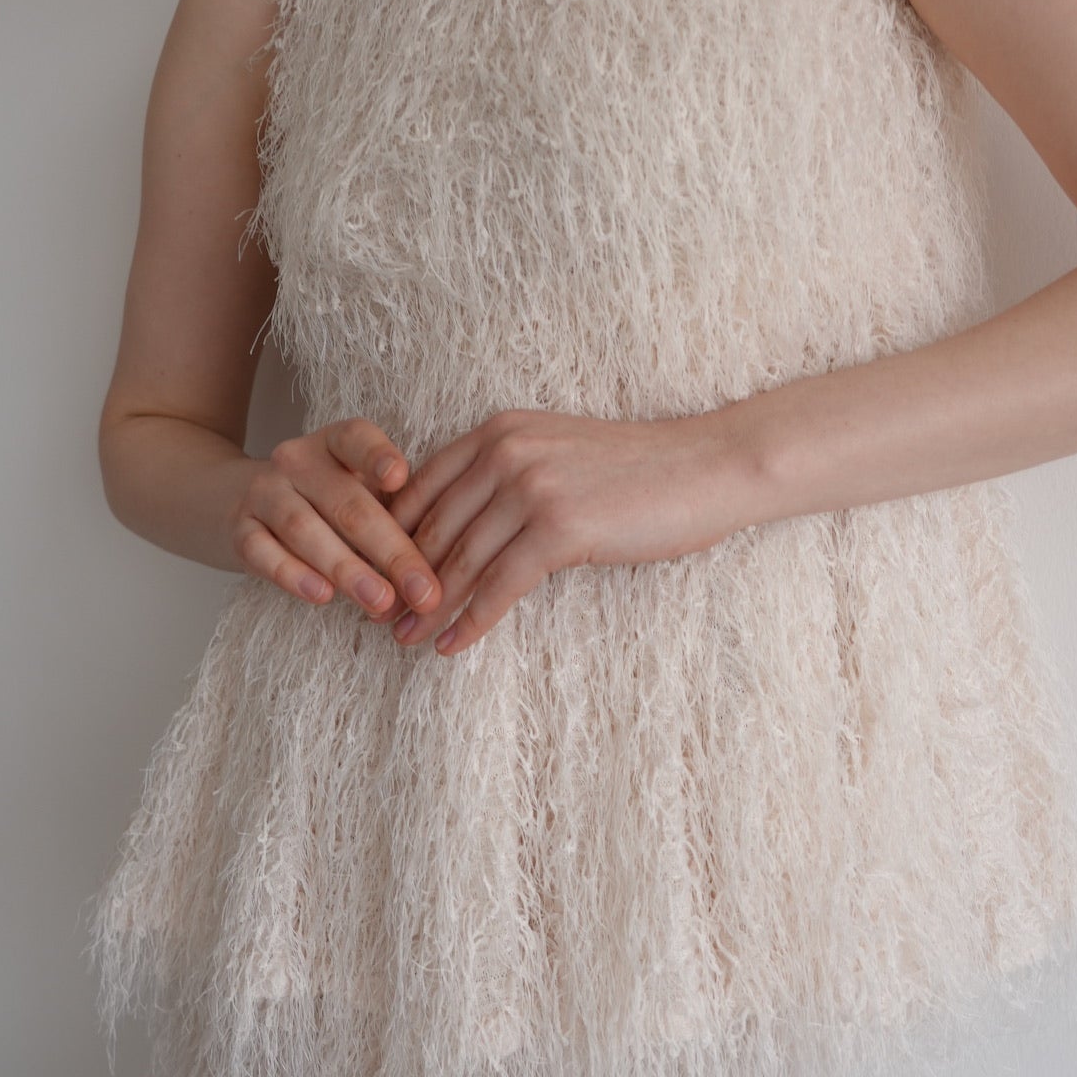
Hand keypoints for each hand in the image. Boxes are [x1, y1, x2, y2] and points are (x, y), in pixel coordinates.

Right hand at [229, 417, 444, 625]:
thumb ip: (392, 514)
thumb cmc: (323, 500)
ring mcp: (263, 493)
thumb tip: (434, 572)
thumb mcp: (356, 490)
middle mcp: (297, 460)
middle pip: (346, 503)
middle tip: (423, 590)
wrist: (236, 499)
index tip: (400, 477)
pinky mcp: (239, 529)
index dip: (377, 456)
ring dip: (348, 569)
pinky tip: (322, 596)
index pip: (356, 439)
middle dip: (390, 551)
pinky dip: (293, 575)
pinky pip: (263, 553)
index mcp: (335, 443)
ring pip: (305, 529)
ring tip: (382, 602)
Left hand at [380, 406, 742, 657]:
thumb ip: (505, 474)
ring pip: (459, 561)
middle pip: (431, 526)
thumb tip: (456, 525)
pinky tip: (451, 646)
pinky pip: (500, 585)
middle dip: (399, 578)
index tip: (372, 573)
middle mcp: (505, 452)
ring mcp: (531, 488)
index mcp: (497, 431)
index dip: (389, 536)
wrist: (704, 468)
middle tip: (376, 618)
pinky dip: (471, 621)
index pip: (421, 487)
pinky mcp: (559, 528)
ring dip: (427, 608)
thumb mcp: (556, 454)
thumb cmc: (635, 471)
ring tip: (404, 640)